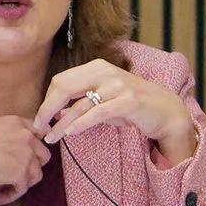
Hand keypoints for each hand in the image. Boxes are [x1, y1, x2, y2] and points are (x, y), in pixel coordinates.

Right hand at [0, 114, 49, 201]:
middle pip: (44, 155)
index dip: (38, 143)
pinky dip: (10, 196)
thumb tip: (6, 150)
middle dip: (34, 165)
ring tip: (5, 190)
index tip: (33, 151)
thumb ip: (5, 136)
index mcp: (16, 122)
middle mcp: (26, 137)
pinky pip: (21, 190)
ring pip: (36, 175)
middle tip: (20, 173)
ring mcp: (26, 155)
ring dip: (22, 184)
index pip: (41, 130)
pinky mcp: (21, 173)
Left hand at [35, 59, 198, 163]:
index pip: (61, 80)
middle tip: (38, 127)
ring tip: (52, 138)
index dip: (47, 99)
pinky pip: (98, 112)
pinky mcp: (129, 101)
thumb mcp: (102, 100)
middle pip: (65, 87)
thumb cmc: (130, 106)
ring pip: (80, 104)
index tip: (39, 117)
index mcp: (95, 67)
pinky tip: (70, 133)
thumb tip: (54, 113)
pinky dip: (81, 123)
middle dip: (47, 108)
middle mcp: (105, 72)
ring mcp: (118, 85)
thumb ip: (80, 103)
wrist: (166, 110)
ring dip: (62, 123)